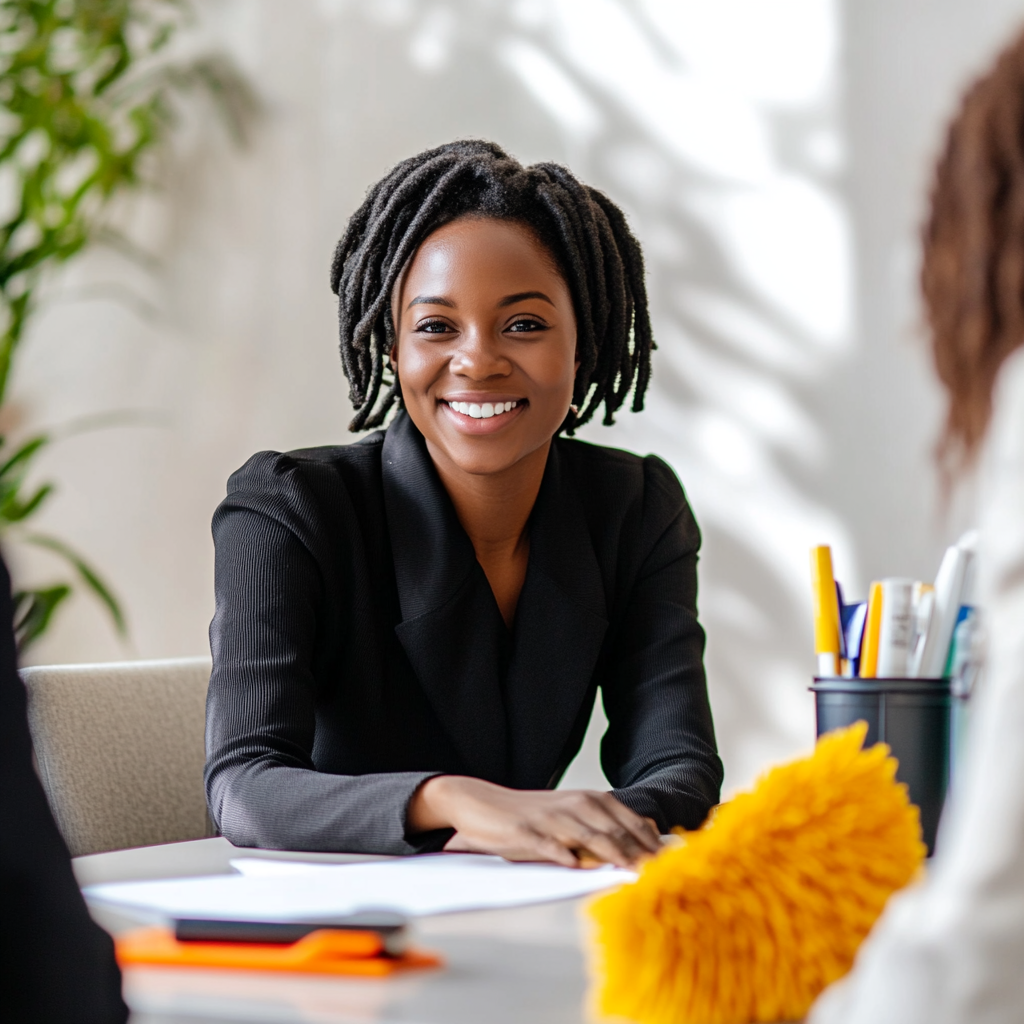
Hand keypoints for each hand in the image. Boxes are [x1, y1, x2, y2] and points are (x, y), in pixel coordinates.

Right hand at [407, 775, 661, 867]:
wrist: (482, 802)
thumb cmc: (533, 816)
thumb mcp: (571, 816)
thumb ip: (602, 828)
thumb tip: (644, 843)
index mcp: (590, 801)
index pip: (630, 823)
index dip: (652, 844)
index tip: (674, 865)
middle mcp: (575, 805)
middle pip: (616, 832)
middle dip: (641, 854)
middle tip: (662, 876)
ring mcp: (551, 818)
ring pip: (589, 837)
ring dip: (614, 856)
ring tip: (633, 873)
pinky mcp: (527, 832)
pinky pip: (550, 845)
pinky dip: (565, 855)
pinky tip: (577, 867)